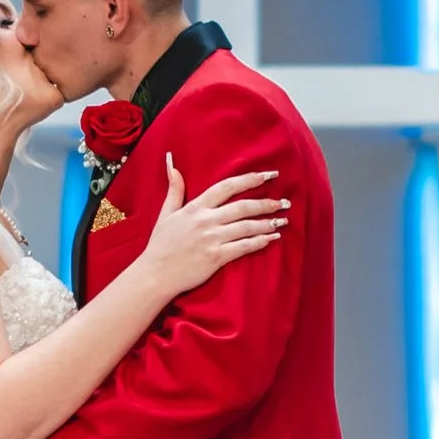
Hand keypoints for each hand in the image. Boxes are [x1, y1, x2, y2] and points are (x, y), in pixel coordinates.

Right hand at [143, 159, 289, 298]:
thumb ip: (174, 190)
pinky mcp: (216, 257)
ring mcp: (212, 239)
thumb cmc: (160, 245)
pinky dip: (260, 242)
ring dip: (267, 223)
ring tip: (282, 221)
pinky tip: (272, 238)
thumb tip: (172, 164)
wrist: (155, 274)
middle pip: (243, 207)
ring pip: (247, 227)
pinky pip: (243, 247)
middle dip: (266, 203)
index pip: (227, 187)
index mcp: (195, 208)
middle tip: (283, 202)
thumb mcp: (165, 214)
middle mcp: (206, 221)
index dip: (249, 179)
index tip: (268, 175)